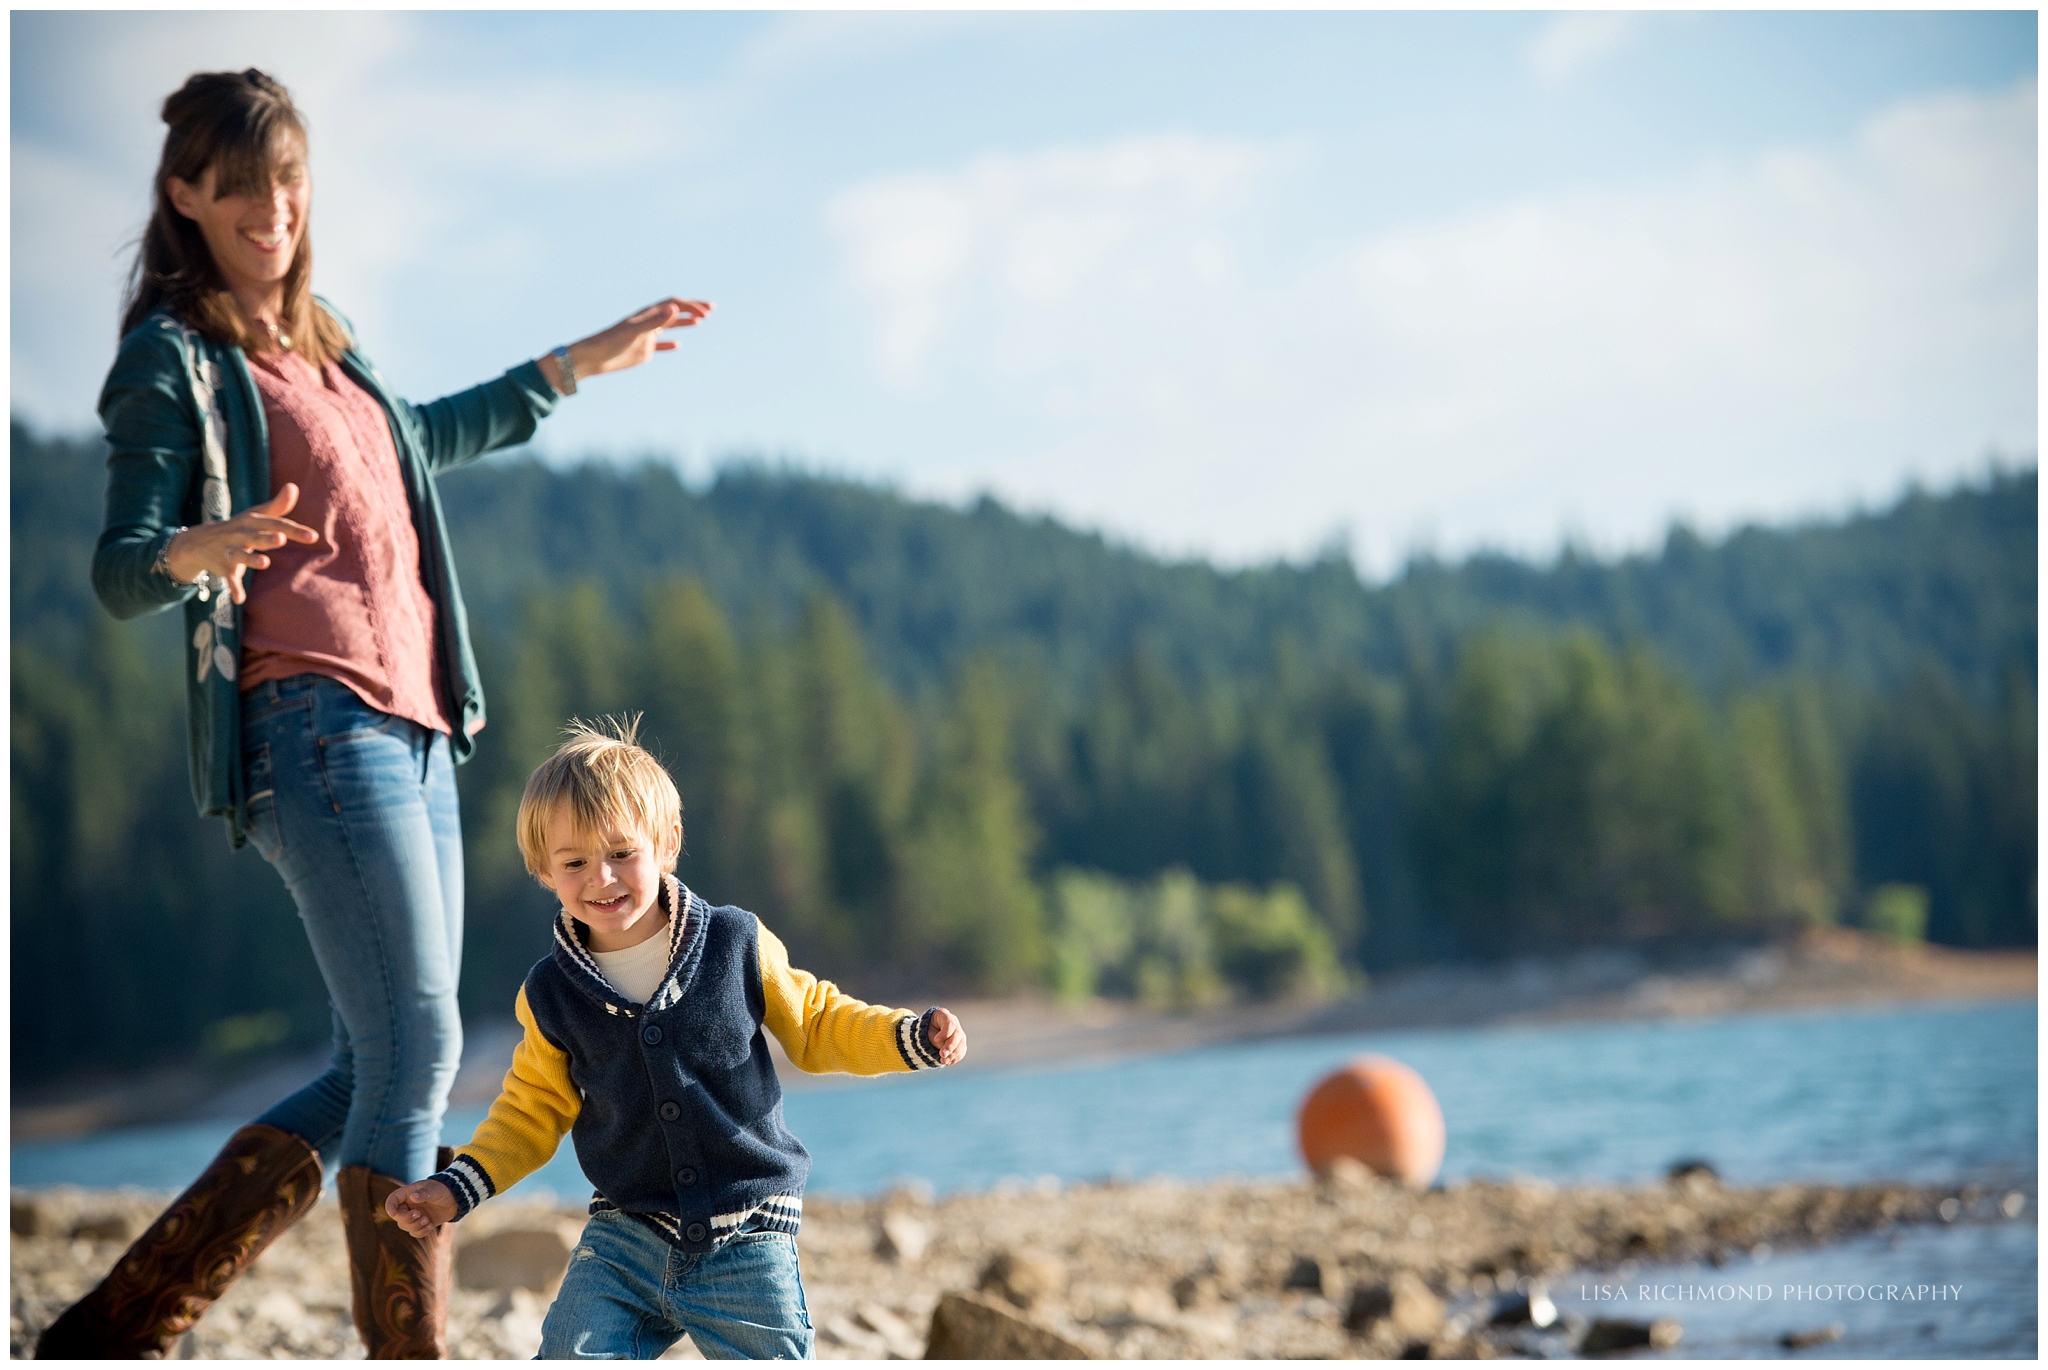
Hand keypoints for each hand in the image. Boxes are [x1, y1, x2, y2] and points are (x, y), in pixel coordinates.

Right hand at [163, 483, 318, 603]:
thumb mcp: (256, 516)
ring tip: (264, 563)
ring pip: (240, 555)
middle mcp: (240, 535)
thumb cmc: (238, 528)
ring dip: (251, 559)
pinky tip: (240, 599)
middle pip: (255, 536)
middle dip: (266, 538)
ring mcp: (230, 551)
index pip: (275, 524)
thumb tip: (293, 486)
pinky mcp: (223, 567)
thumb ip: (278, 506)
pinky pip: (229, 578)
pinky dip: (234, 588)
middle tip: (281, 539)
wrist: (199, 542)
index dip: (294, 530)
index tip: (314, 537)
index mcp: (252, 522)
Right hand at [384, 1178, 456, 1235]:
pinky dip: (421, 1232)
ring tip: (427, 1220)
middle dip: (407, 1219)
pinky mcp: (422, 1223)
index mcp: (408, 1194)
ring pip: (405, 1226)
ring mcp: (415, 1215)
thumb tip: (413, 1197)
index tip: (393, 1213)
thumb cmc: (444, 1190)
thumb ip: (424, 1193)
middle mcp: (409, 1205)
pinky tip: (430, 1225)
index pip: (392, 1200)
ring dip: (415, 1226)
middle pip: (398, 1217)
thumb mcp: (434, 1189)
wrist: (456, 1199)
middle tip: (420, 1215)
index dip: (389, 1207)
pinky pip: (415, 1232)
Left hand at [541, 297, 712, 390]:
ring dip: (684, 322)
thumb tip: (675, 307)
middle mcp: (647, 323)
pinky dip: (669, 344)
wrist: (592, 358)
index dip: (690, 306)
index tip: (705, 313)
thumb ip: (655, 320)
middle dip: (692, 309)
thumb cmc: (609, 343)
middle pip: (673, 311)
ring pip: (669, 326)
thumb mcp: (634, 331)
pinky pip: (659, 345)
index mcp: (646, 315)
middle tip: (711, 309)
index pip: (673, 304)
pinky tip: (678, 346)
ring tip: (701, 321)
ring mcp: (645, 337)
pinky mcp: (642, 351)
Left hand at [927, 1007, 966, 1065]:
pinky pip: (961, 1051)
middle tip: (942, 1055)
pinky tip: (947, 1062)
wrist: (924, 1036)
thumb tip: (946, 1054)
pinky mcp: (960, 1044)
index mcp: (943, 1015)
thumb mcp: (927, 1034)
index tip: (936, 1039)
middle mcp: (954, 1023)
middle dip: (950, 1046)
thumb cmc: (924, 1032)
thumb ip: (937, 1042)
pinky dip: (955, 1058)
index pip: (950, 1023)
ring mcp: (958, 1033)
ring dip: (953, 1054)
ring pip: (961, 1044)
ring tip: (944, 1061)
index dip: (945, 1033)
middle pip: (957, 1034)